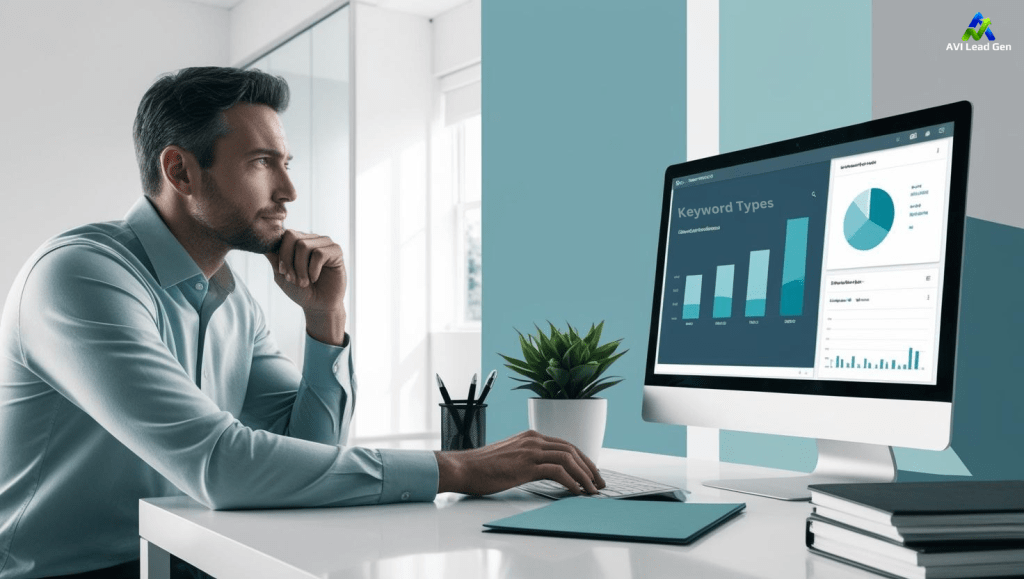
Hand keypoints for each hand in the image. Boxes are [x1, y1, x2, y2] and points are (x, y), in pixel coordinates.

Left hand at [264, 230, 346, 343]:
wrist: (318, 305)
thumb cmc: (300, 290)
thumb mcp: (281, 275)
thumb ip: (273, 258)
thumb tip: (263, 244)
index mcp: (297, 241)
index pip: (284, 234)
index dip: (281, 253)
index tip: (282, 271)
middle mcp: (311, 238)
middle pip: (293, 237)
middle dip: (289, 261)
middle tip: (293, 279)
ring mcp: (324, 243)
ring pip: (304, 246)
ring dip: (301, 268)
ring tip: (304, 282)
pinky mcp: (336, 251)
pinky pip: (320, 253)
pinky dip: (313, 270)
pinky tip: (315, 278)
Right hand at [434, 430, 605, 495]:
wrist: (463, 468)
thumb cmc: (482, 467)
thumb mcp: (510, 458)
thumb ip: (528, 460)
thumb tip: (545, 473)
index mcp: (530, 436)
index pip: (565, 445)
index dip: (582, 459)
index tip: (591, 473)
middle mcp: (533, 439)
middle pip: (572, 450)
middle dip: (589, 467)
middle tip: (598, 483)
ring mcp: (530, 451)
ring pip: (568, 459)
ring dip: (584, 475)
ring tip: (591, 490)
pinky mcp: (526, 466)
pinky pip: (557, 472)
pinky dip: (571, 481)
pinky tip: (576, 492)